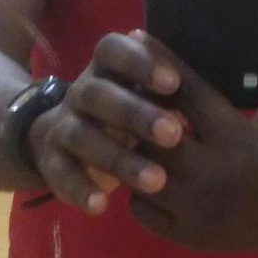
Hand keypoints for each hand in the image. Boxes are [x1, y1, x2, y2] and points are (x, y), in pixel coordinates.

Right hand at [28, 34, 184, 215]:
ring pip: (82, 137)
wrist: (67, 138)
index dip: (140, 63)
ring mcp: (63, 126)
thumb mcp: (145, 96)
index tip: (173, 82)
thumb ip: (166, 90)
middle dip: (135, 113)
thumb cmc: (128, 114)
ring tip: (156, 181)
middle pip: (99, 95)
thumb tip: (205, 95)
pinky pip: (61, 174)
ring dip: (118, 158)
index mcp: (105, 68)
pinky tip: (102, 207)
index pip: (113, 51)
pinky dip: (80, 189)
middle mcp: (80, 92)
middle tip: (174, 135)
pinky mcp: (52, 161)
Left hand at [129, 0, 257, 257]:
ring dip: (132, 146)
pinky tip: (143, 162)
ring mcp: (200, 212)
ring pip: (139, 171)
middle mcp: (216, 179)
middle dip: (137, 105)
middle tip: (122, 80)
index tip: (137, 37)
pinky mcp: (192, 236)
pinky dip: (137, 187)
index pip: (184, 92)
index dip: (158, 62)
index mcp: (240, 140)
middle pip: (152, 131)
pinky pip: (141, 209)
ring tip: (125, 118)